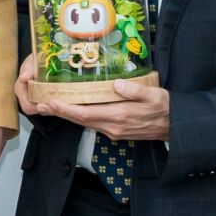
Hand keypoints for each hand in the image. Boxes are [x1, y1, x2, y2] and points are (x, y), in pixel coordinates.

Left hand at [38, 76, 171, 142]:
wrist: (175, 126)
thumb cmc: (165, 108)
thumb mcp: (153, 95)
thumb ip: (134, 90)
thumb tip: (116, 84)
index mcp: (119, 116)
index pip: (85, 114)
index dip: (65, 110)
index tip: (50, 104)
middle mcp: (112, 126)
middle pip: (80, 120)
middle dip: (60, 113)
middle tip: (41, 105)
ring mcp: (113, 131)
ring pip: (85, 122)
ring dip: (68, 115)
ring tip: (51, 106)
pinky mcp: (116, 131)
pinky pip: (93, 123)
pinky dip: (80, 117)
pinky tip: (73, 109)